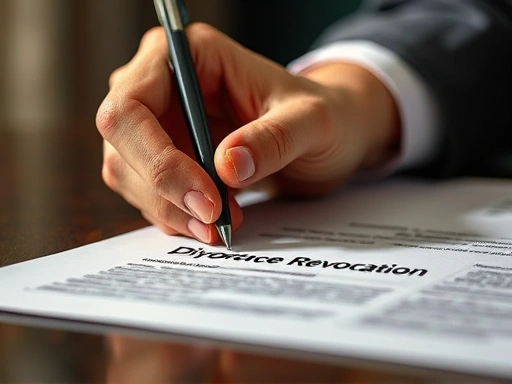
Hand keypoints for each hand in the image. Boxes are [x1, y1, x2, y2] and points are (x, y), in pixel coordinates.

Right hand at [96, 23, 399, 244]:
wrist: (325, 138)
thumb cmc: (320, 116)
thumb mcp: (312, 122)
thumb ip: (274, 138)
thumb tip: (226, 167)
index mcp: (188, 54)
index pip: (132, 106)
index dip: (159, 159)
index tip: (208, 198)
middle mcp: (161, 84)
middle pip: (122, 144)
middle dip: (165, 191)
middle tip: (215, 221)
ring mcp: (158, 122)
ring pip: (129, 174)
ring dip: (171, 209)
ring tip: (221, 222)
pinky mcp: (166, 155)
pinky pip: (148, 192)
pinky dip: (175, 215)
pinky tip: (210, 221)